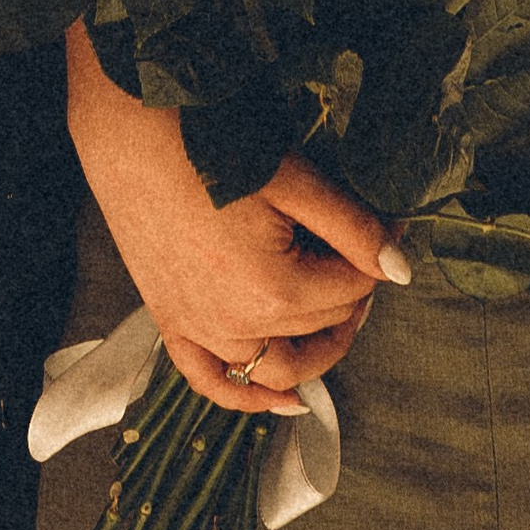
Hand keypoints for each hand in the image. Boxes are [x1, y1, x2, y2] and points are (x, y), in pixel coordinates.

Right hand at [68, 30, 407, 409]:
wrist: (129, 127)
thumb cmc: (212, 143)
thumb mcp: (295, 179)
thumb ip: (353, 228)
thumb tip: (400, 268)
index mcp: (275, 290)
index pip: (353, 287)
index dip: (377, 254)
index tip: (388, 223)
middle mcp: (237, 326)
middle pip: (321, 324)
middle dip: (351, 291)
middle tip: (363, 253)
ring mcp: (199, 329)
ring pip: (277, 368)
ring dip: (316, 349)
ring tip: (342, 317)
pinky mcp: (170, 321)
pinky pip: (212, 379)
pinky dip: (248, 396)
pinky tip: (284, 401)